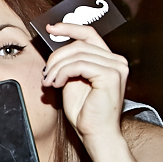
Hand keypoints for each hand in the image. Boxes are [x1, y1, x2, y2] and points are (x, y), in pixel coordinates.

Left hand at [41, 22, 126, 143]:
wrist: (96, 134)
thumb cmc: (85, 112)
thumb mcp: (73, 80)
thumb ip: (69, 63)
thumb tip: (55, 48)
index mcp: (109, 60)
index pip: (89, 34)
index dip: (69, 28)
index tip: (50, 27)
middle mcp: (116, 61)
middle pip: (78, 44)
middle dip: (56, 57)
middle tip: (45, 74)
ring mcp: (116, 67)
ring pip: (76, 54)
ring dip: (57, 67)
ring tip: (49, 82)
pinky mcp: (110, 75)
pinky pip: (78, 65)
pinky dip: (63, 73)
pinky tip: (57, 84)